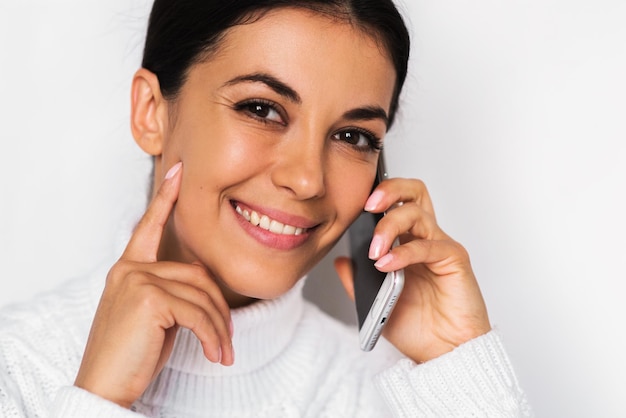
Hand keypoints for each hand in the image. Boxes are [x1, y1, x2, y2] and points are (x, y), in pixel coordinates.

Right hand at [74, 162, 233, 407]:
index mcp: (128, 269)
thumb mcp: (154, 316)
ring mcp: (136, 279)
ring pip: (201, 295)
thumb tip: (202, 282)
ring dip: (219, 328)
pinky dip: (212, 337)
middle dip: (218, 309)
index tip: (178, 172)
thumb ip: (171, 290)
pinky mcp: (147, 297)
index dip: (165, 198)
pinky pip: (197, 313)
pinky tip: (215, 356)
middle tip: (227, 339)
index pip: (149, 227)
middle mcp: (130, 268)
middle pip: (197, 274)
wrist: (104, 388)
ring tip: (222, 353)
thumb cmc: (132, 355)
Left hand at [335, 178, 489, 362]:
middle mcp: (424, 238)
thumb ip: (356, 280)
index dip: (378, 195)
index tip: (354, 203)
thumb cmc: (418, 328)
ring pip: (416, 213)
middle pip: (413, 192)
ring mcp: (439, 246)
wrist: (443, 354)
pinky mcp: (454, 259)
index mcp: (407, 242)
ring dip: (389, 227)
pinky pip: (427, 245)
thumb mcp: (375, 303)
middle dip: (389, 189)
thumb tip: (340, 260)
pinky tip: (386, 265)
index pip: (396, 202)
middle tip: (368, 205)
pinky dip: (403, 253)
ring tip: (373, 251)